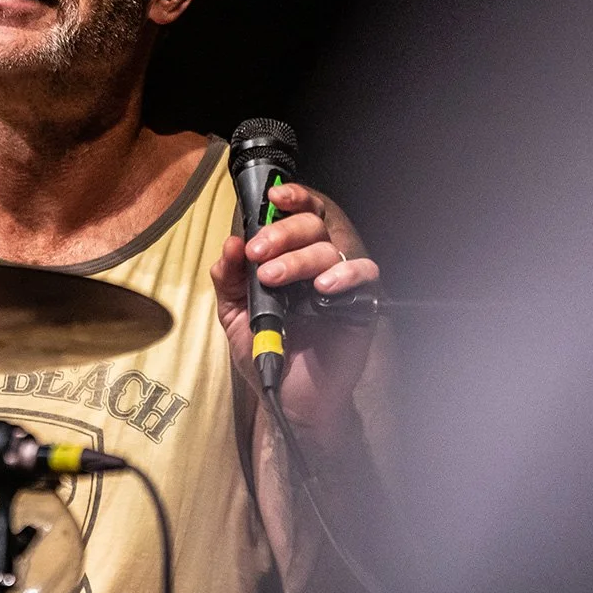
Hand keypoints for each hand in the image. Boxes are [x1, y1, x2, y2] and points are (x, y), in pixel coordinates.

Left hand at [209, 181, 380, 432]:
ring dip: (299, 258)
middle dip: (282, 232)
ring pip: (330, 248)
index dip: (292, 198)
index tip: (273, 199)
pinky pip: (364, 274)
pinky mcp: (361, 304)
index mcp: (290, 255)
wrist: (284, 394)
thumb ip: (228, 278)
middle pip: (313, 224)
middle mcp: (318, 262)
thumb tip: (230, 245)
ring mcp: (341, 281)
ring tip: (272, 278)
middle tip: (257, 252)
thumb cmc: (264, 348)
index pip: (299, 213)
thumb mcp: (233, 312)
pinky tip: (321, 288)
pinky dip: (343, 275)